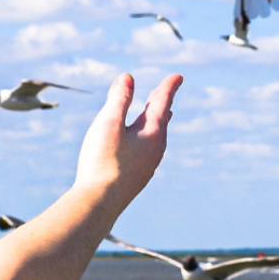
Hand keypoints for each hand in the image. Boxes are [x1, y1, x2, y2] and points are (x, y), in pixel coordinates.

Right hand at [71, 73, 180, 211]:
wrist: (100, 203)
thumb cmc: (102, 160)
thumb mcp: (109, 123)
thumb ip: (118, 99)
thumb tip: (127, 78)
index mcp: (152, 132)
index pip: (163, 101)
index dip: (169, 86)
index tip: (178, 76)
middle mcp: (156, 149)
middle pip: (162, 120)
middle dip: (162, 103)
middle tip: (166, 92)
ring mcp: (149, 166)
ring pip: (157, 138)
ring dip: (157, 123)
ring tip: (159, 117)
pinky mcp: (138, 179)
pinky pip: (148, 153)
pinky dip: (147, 140)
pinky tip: (141, 148)